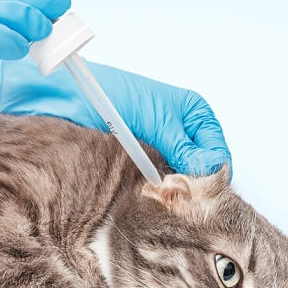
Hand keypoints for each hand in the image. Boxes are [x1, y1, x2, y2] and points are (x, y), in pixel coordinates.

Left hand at [0, 57, 230, 175]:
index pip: (218, 154)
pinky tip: (147, 192)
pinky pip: (158, 187)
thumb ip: (182, 146)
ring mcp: (162, 152)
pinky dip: (156, 193)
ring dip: (172, 192)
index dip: (210, 173)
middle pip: (202, 173)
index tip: (194, 185)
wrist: (70, 98)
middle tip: (174, 192)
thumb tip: (208, 169)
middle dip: (192, 186)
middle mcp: (182, 135)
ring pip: (181, 184)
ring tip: (157, 192)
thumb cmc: (114, 94)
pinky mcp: (142, 166)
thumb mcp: (156, 118)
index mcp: (195, 115)